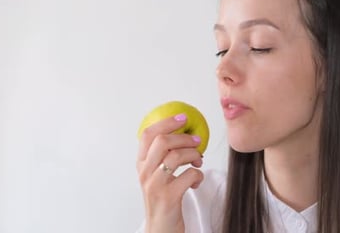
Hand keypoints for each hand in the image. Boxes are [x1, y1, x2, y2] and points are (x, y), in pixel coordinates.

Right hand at [136, 113, 203, 232]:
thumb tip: (183, 134)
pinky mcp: (169, 197)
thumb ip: (162, 157)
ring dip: (194, 155)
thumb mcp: (156, 176)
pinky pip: (190, 175)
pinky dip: (198, 175)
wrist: (161, 229)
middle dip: (184, 137)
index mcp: (141, 164)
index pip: (147, 134)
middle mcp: (145, 173)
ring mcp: (155, 185)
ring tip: (199, 162)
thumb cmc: (163, 200)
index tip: (182, 118)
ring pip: (176, 156)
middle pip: (162, 141)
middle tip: (197, 141)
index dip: (165, 122)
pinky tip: (196, 181)